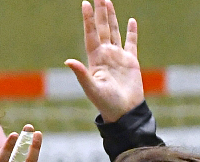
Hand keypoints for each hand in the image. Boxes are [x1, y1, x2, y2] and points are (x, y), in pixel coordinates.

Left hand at [65, 0, 143, 122]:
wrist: (123, 112)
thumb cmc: (105, 103)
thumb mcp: (91, 88)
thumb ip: (81, 74)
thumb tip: (67, 61)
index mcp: (95, 59)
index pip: (91, 34)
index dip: (88, 19)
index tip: (85, 3)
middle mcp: (105, 55)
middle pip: (102, 28)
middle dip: (100, 12)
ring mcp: (118, 57)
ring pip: (115, 31)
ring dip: (112, 17)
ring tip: (108, 2)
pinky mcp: (131, 61)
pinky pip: (131, 43)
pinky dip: (131, 32)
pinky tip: (131, 20)